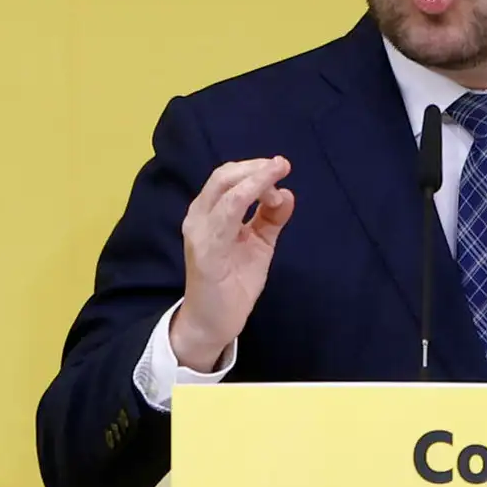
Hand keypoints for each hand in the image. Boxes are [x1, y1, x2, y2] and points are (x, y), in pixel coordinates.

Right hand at [170, 156, 294, 370]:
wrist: (215, 321)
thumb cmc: (234, 281)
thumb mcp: (259, 243)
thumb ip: (270, 218)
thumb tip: (286, 193)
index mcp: (209, 212)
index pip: (229, 177)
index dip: (256, 167)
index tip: (282, 166)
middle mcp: (199, 217)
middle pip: (224, 176)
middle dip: (256, 167)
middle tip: (282, 165)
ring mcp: (200, 233)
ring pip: (225, 191)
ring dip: (254, 179)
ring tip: (277, 174)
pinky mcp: (206, 252)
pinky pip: (225, 218)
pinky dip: (246, 199)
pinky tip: (269, 199)